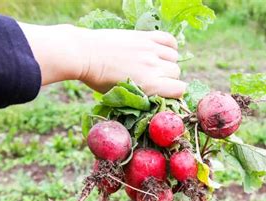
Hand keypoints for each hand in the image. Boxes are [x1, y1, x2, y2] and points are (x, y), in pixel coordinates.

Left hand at [19, 23, 185, 97]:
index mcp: (150, 85)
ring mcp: (150, 50)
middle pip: (176, 72)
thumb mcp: (121, 96)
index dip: (175, 92)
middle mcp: (153, 67)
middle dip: (169, 77)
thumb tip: (157, 99)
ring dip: (168, 62)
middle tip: (155, 78)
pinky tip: (160, 50)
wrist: (85, 54)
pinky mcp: (145, 37)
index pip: (180, 89)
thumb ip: (142, 96)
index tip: (167, 92)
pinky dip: (170, 45)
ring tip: (155, 64)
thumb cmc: (99, 79)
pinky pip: (169, 40)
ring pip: (174, 57)